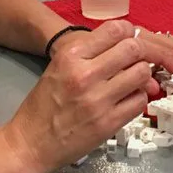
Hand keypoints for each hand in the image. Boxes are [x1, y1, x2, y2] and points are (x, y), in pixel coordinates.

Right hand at [2, 21, 172, 172]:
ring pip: (142, 74)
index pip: (115, 29)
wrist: (31, 143)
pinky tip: (127, 101)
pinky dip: (138, 99)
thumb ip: (89, 55)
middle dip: (140, 54)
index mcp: (70, 55)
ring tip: (132, 82)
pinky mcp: (108, 123)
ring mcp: (98, 99)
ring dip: (142, 77)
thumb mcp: (59, 67)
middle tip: (135, 63)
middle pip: (133, 49)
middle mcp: (85, 74)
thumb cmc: (43, 104)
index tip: (130, 41)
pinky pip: (140, 101)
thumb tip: (125, 45)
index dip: (129, 33)